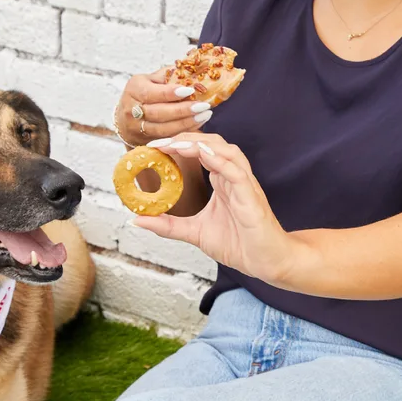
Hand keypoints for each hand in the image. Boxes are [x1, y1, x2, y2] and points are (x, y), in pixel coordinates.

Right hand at [113, 66, 212, 145]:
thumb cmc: (144, 93)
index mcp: (134, 89)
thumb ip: (169, 75)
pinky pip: (167, 137)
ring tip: (204, 115)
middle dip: (183, 110)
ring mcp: (137, 127)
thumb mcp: (151, 79)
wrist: (126, 116)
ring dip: (186, 123)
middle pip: (158, 113)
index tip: (190, 90)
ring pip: (163, 128)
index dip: (171, 93)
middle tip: (203, 106)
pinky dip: (185, 130)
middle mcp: (132, 109)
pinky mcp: (146, 139)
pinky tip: (198, 123)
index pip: (152, 92)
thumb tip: (193, 70)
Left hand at [129, 133, 302, 285]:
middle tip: (158, 143)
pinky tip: (203, 155)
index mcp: (222, 181)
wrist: (266, 262)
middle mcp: (234, 177)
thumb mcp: (195, 232)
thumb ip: (167, 225)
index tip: (153, 147)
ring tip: (176, 145)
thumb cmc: (239, 245)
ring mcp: (244, 185)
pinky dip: (220, 160)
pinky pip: (236, 171)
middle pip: (213, 143)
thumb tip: (136, 220)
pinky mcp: (251, 196)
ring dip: (201, 144)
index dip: (178, 144)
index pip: (201, 151)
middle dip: (186, 138)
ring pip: (226, 150)